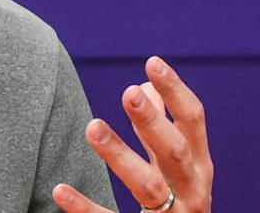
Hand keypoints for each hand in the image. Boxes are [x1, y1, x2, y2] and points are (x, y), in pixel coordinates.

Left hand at [53, 56, 212, 211]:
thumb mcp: (177, 164)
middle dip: (154, 123)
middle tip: (129, 92)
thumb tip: (146, 83)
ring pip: (148, 187)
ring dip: (120, 156)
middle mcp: (192, 191)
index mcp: (199, 165)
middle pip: (175, 153)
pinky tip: (60, 190)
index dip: (176, 91)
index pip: (193, 121)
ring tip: (93, 127)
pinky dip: (86, 208)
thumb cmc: (180, 201)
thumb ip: (161, 128)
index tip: (152, 61)